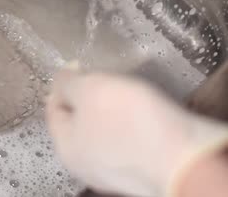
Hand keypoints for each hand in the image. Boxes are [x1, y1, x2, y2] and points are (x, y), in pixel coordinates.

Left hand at [46, 70, 227, 196]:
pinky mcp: (142, 170)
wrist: (185, 159)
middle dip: (86, 98)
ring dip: (109, 112)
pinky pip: (127, 141)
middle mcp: (85, 165)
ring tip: (123, 92)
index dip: (62, 84)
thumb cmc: (128, 121)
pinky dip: (130, 126)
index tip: (77, 65)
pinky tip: (142, 113)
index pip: (52, 110)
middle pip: (78, 123)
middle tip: (100, 77)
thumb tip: (60, 79)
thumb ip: (68, 83)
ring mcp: (114, 172)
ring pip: (103, 133)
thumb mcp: (90, 90)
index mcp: (65, 148)